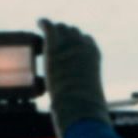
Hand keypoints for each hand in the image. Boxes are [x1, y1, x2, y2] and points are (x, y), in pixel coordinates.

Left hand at [39, 18, 110, 137]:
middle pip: (73, 32)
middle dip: (65, 36)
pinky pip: (48, 26)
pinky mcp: (55, 44)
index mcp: (94, 54)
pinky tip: (39, 22)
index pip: (86, 40)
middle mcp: (83, 45)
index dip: (77, 44)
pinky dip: (43, 23)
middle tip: (56, 42)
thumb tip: (98, 114)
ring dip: (55, 32)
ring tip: (48, 34)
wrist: (78, 102)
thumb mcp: (91, 95)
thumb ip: (90, 93)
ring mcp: (68, 43)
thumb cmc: (86, 105)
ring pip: (61, 28)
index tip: (70, 48)